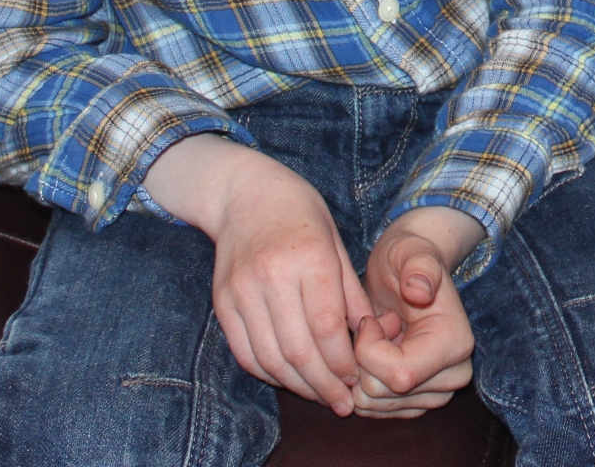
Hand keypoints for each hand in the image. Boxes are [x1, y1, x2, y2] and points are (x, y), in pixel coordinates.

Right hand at [143, 133, 372, 414]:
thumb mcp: (337, 243)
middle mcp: (271, 276)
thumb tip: (372, 340)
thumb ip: (352, 294)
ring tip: (319, 396)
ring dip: (296, 386)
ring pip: (269, 358)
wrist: (243, 192)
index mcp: (308, 258)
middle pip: (297, 350)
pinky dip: (267, 373)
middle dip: (324, 385)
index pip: (326, 327)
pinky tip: (288, 379)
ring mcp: (241, 290)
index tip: (358, 379)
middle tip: (343, 403)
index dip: (343, 362)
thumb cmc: (301, 213)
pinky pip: (244, 352)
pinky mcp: (222, 301)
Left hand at [352, 206, 482, 417]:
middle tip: (377, 325)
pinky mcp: (418, 403)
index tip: (368, 319)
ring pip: (373, 405)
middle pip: (382, 394)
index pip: (399, 375)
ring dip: (362, 370)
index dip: (368, 350)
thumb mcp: (408, 251)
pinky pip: (372, 409)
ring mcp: (437, 394)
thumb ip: (417, 266)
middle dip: (362, 359)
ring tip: (380, 337)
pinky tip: (376, 353)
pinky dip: (363, 381)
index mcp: (456, 344)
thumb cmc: (406, 259)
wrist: (408, 274)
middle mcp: (454, 376)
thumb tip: (419, 291)